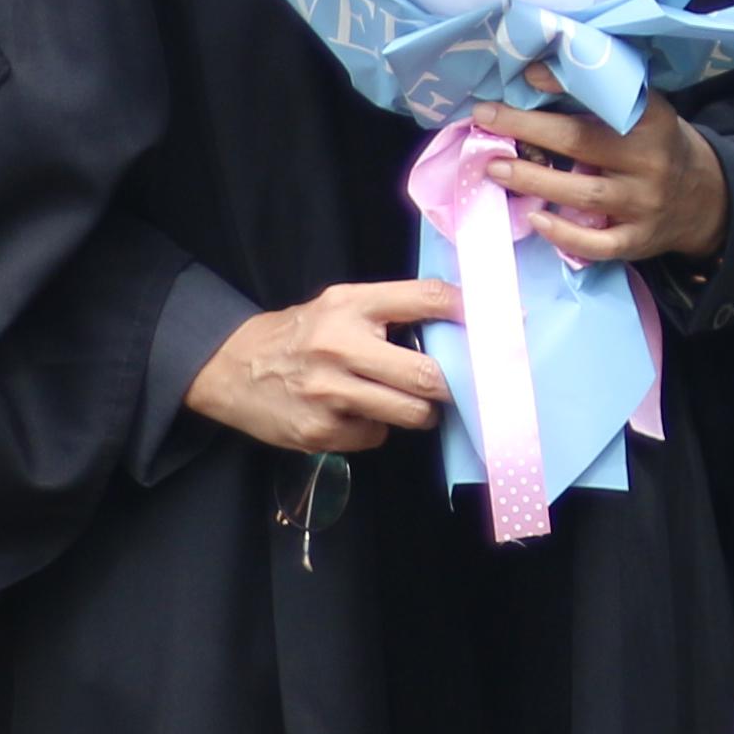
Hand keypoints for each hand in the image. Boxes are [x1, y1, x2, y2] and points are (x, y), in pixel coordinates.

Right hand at [185, 277, 457, 452]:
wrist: (232, 368)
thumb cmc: (302, 335)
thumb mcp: (341, 306)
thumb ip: (391, 311)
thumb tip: (460, 325)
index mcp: (351, 305)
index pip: (426, 298)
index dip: (469, 311)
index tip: (502, 324)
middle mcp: (340, 346)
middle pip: (428, 374)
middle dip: (454, 384)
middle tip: (463, 385)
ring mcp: (329, 393)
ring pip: (411, 413)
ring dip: (421, 411)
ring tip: (410, 401)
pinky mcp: (319, 431)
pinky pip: (377, 435)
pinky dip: (377, 428)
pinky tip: (357, 414)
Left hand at [488, 94, 728, 266]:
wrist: (703, 199)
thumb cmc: (655, 146)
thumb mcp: (644, 112)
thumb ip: (601, 96)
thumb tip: (535, 75)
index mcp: (652, 122)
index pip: (607, 99)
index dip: (566, 85)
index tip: (527, 76)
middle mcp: (650, 162)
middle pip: (582, 143)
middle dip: (528, 129)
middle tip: (485, 118)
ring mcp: (644, 204)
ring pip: (584, 194)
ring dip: (534, 180)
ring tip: (494, 168)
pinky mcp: (637, 240)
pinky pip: (598, 244)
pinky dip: (565, 235)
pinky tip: (535, 219)